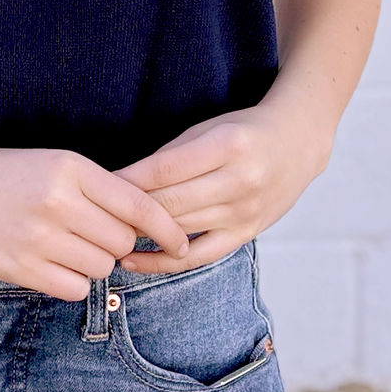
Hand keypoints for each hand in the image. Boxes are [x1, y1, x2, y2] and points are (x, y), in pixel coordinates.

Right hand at [0, 143, 190, 301]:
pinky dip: (68, 283)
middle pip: (122, 242)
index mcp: (70, 167)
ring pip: (100, 268)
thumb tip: (140, 223)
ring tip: (61, 248)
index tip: (180, 243)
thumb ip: (91, 189)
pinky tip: (47, 266)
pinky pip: (72, 289)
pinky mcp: (18, 268)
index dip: (167, 229)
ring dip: (90, 264)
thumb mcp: (46, 164)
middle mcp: (58, 201)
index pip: (139, 205)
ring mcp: (38, 237)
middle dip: (115, 246)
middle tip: (88, 238)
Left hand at [115, 105, 328, 270]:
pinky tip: (133, 262)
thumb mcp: (209, 129)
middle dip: (127, 211)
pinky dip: (163, 262)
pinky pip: (198, 256)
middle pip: (169, 204)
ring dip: (139, 235)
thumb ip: (170, 157)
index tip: (97, 186)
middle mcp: (239, 181)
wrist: (298, 143)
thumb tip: (122, 182)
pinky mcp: (246, 233)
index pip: (164, 170)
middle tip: (92, 216)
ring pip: (179, 230)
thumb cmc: (244, 130)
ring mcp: (245, 212)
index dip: (126, 181)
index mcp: (227, 146)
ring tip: (103, 236)